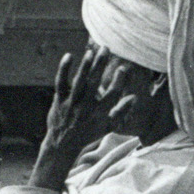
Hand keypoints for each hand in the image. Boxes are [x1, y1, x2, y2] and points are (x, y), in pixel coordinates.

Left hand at [31, 47, 168, 192]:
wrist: (63, 144)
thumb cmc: (89, 133)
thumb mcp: (108, 127)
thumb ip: (121, 112)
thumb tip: (134, 98)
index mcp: (99, 114)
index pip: (111, 96)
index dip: (118, 82)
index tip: (123, 68)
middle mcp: (85, 108)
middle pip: (94, 84)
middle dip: (100, 66)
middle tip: (106, 49)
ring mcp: (71, 103)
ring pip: (78, 82)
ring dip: (84, 66)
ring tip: (91, 51)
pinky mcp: (59, 100)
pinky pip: (61, 83)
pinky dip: (64, 70)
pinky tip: (69, 55)